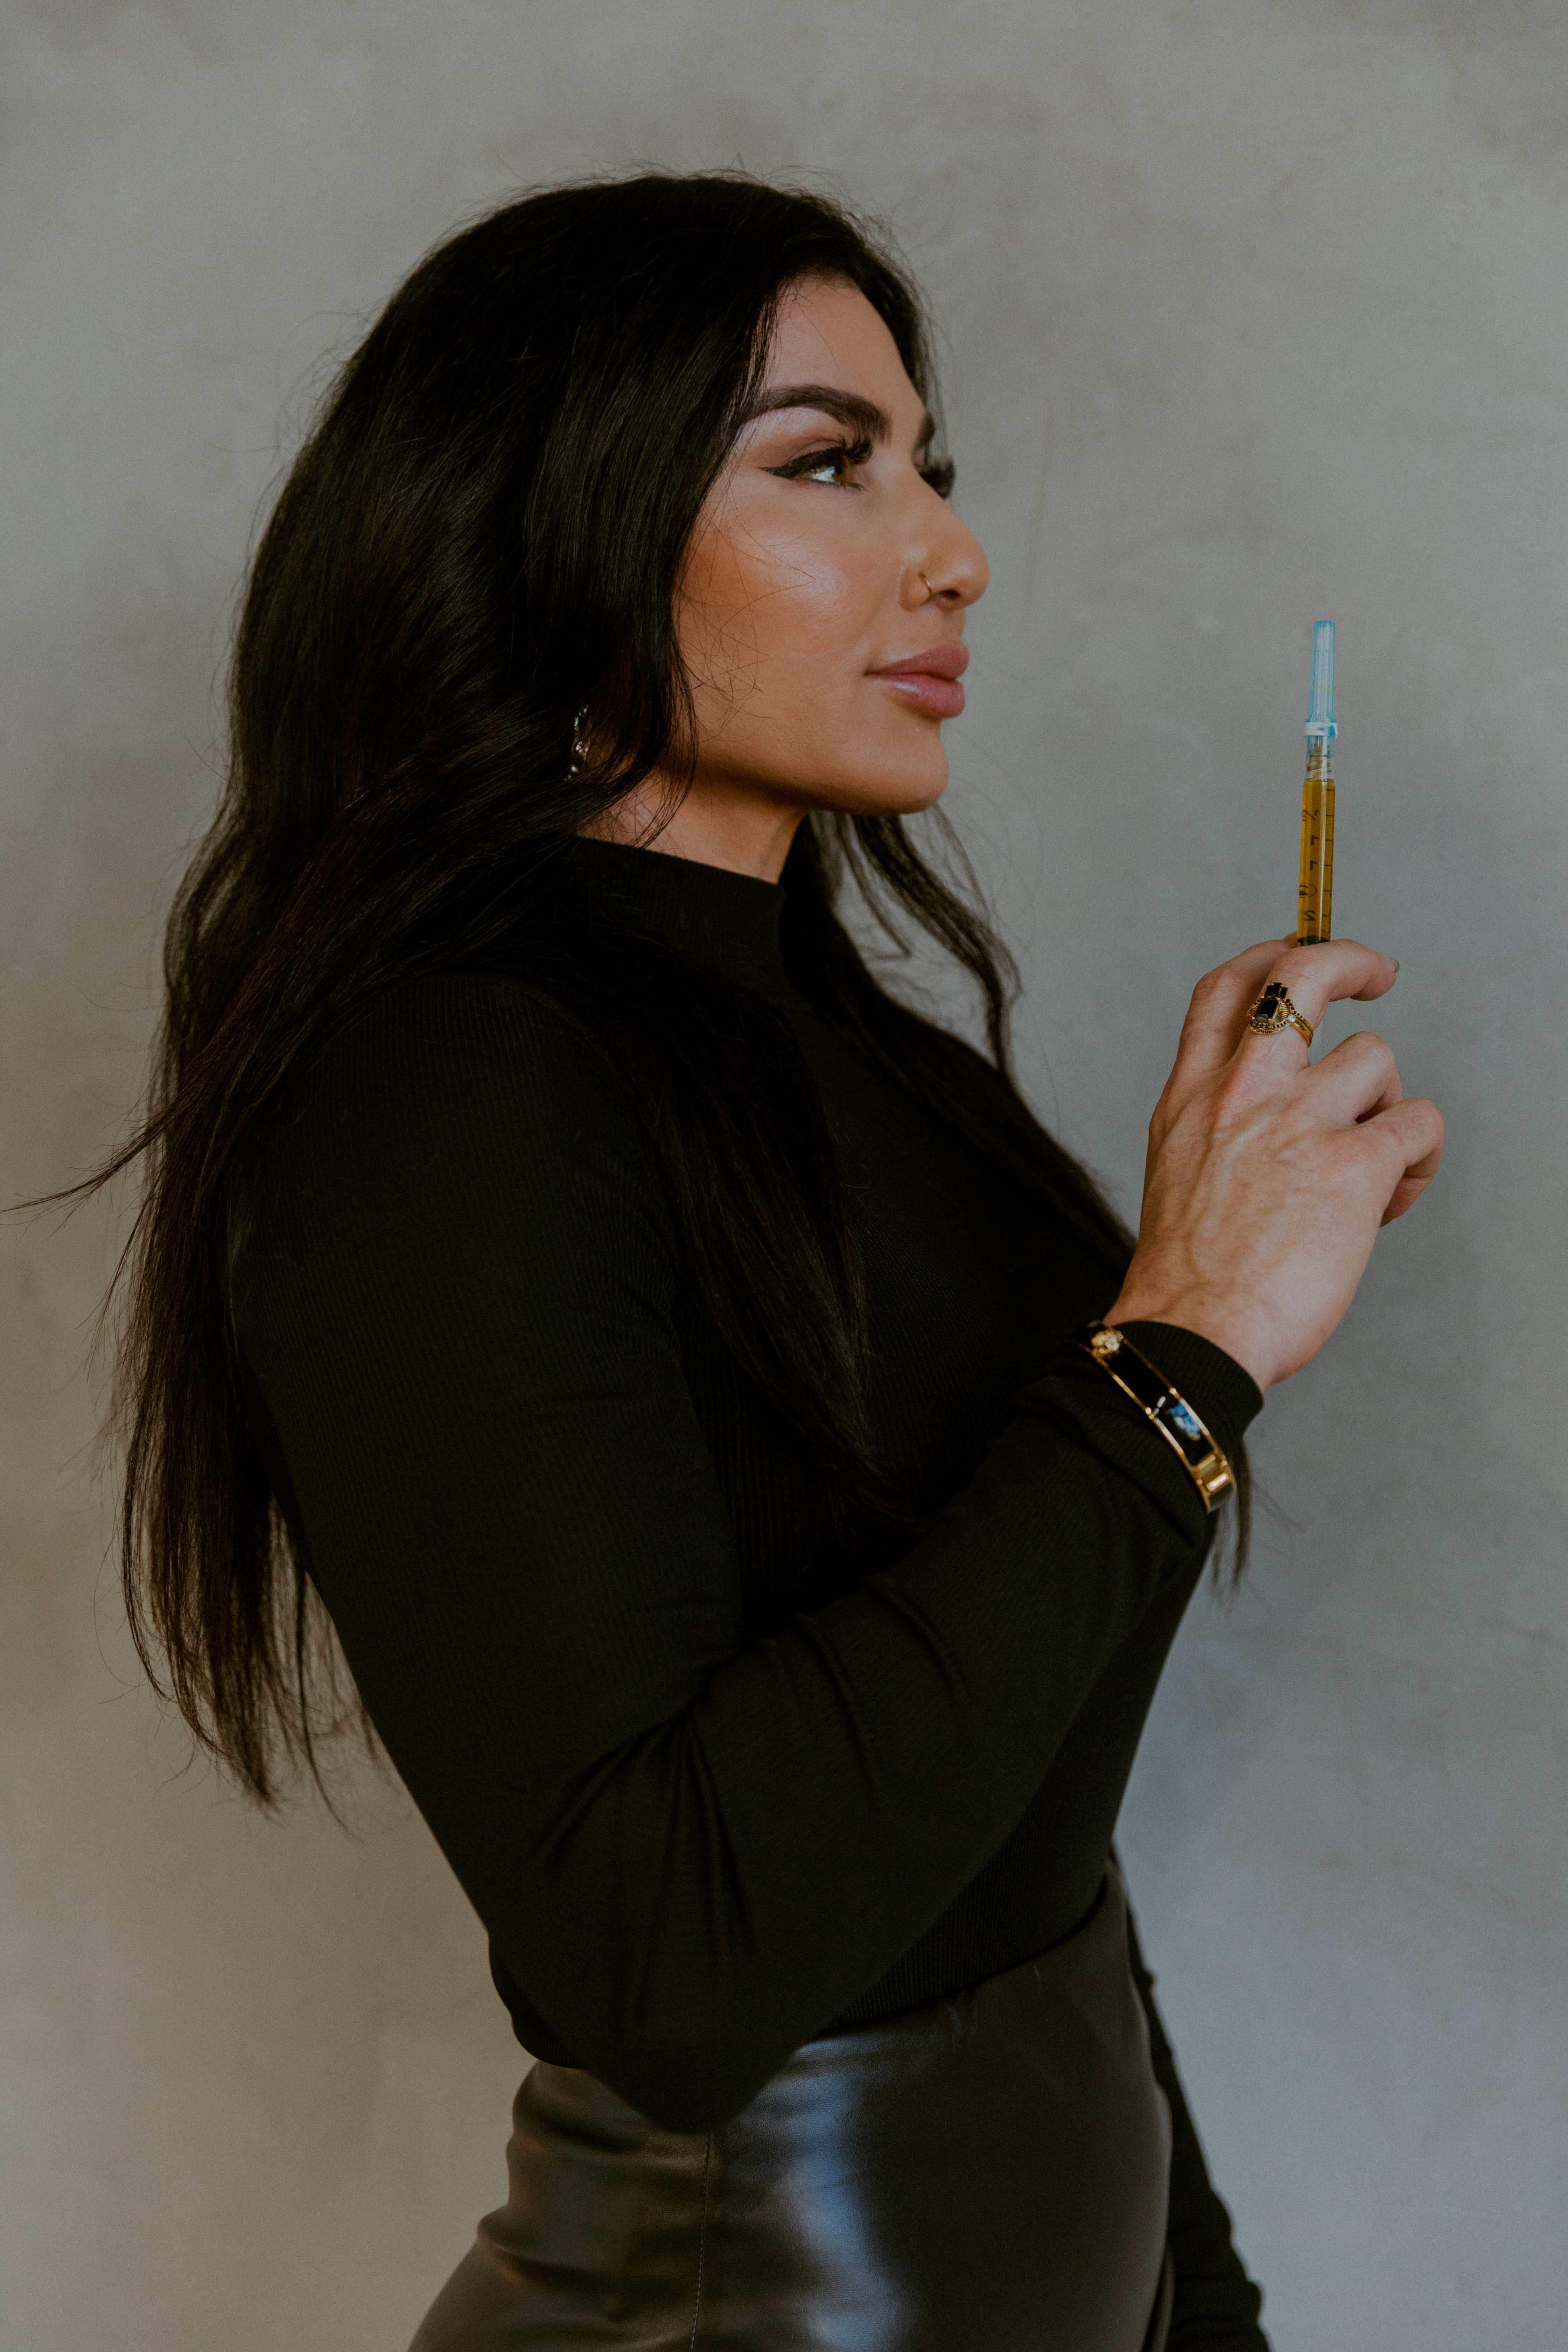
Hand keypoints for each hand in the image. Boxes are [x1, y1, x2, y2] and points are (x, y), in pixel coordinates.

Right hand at [1104, 936, 1443, 1391]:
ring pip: (1377, 1058)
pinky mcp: (1355, 1162)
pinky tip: (1393, 1196)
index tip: (1297, 953)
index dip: (1270, 956)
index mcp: (1192, 1097)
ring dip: (1388, 1105)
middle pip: (1300, 976)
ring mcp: (1301, 1120)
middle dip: (1349, 960)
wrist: (1194, 1330)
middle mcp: (1244, 1092)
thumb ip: (1218, 1126)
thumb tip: (1272, 1119)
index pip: (1226, 990)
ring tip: (1375, 1164)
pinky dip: (1419, 1159)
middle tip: (1376, 974)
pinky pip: (1418, 1126)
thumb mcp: (1178, 1170)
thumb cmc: (1189, 1276)